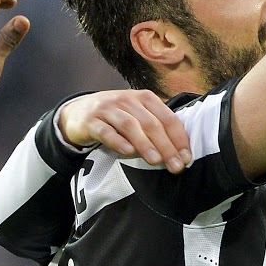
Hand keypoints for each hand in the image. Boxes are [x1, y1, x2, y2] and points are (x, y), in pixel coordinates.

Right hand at [58, 90, 193, 171]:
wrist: (78, 112)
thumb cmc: (116, 117)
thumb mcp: (138, 115)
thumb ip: (157, 128)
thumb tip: (181, 153)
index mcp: (145, 98)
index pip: (167, 118)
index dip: (179, 138)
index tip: (186, 158)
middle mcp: (127, 100)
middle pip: (151, 123)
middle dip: (166, 146)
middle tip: (176, 166)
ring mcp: (108, 109)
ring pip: (130, 125)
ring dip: (145, 144)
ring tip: (156, 161)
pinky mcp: (91, 121)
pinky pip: (105, 131)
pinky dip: (117, 141)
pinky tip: (127, 152)